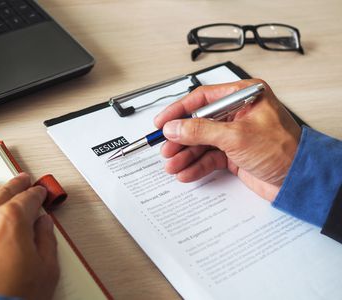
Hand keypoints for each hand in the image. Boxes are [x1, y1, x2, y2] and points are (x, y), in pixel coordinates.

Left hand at [0, 173, 58, 299]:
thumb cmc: (9, 297)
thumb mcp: (46, 269)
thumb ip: (47, 240)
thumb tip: (44, 224)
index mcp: (12, 220)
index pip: (29, 198)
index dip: (37, 194)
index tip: (40, 193)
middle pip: (4, 193)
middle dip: (16, 185)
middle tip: (22, 180)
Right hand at [154, 79, 301, 200]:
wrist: (299, 180)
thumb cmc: (283, 150)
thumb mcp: (236, 136)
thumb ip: (200, 130)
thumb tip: (174, 127)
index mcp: (243, 96)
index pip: (202, 98)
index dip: (179, 110)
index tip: (162, 122)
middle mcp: (237, 113)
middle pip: (198, 122)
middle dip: (180, 138)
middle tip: (165, 148)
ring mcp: (234, 135)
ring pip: (201, 142)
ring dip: (185, 154)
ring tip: (172, 164)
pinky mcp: (233, 154)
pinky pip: (209, 157)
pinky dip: (196, 165)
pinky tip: (186, 172)